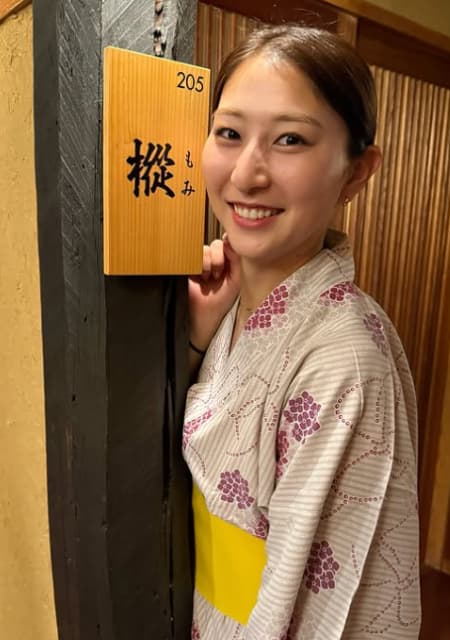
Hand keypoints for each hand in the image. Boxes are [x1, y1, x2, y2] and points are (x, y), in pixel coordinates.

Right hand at [188, 235, 239, 351]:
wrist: (205, 315)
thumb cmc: (221, 301)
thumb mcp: (235, 279)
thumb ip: (235, 259)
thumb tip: (228, 240)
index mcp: (225, 262)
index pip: (226, 245)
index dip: (227, 248)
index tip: (227, 257)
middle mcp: (211, 260)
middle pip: (215, 244)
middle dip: (218, 258)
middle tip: (216, 274)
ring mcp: (198, 263)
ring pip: (203, 249)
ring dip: (207, 263)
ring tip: (206, 278)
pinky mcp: (186, 267)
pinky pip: (190, 255)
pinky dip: (197, 264)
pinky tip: (198, 277)